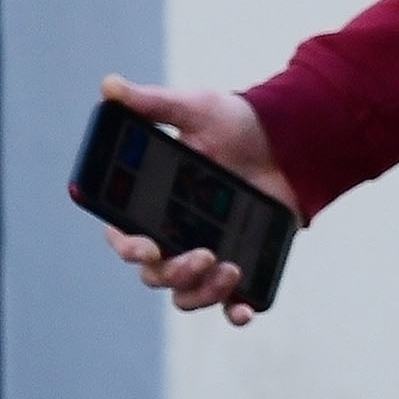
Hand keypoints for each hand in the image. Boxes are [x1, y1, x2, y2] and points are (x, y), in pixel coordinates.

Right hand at [98, 74, 297, 326]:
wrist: (289, 140)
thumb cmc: (234, 123)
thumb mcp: (193, 108)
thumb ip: (152, 104)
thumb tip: (109, 86)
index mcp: (152, 204)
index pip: (124, 237)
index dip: (128, 248)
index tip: (146, 246)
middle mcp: (173, 235)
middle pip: (155, 274)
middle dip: (175, 272)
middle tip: (205, 254)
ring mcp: (206, 255)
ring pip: (186, 294)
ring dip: (201, 292)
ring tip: (231, 268)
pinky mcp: (241, 266)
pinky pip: (231, 304)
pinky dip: (235, 312)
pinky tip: (244, 311)